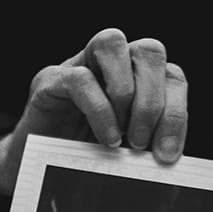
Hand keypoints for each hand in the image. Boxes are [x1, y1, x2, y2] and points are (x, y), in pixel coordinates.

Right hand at [0, 28, 187, 194]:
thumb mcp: (126, 152)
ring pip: (113, 42)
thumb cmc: (84, 157)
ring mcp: (78, 64)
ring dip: (126, 93)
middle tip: (142, 143)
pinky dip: (99, 109)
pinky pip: (79, 77)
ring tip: (122, 136)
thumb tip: (171, 157)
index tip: (168, 154)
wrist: (36, 169)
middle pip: (148, 50)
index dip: (176, 112)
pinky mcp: (50, 80)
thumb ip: (149, 145)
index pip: (171, 75)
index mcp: (136, 78)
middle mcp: (110, 63)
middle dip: (153, 100)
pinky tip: (104, 139)